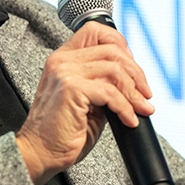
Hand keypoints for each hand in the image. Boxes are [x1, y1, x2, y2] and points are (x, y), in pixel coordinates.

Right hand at [17, 22, 153, 184]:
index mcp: (63, 58)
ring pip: (115, 69)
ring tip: (140, 109)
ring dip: (134, 92)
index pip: (96, 32)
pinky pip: (110, 92)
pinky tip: (128, 120)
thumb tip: (133, 82)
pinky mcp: (71, 88)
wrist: (40, 153)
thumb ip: (104, 84)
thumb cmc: (62, 133)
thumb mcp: (88, 101)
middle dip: (136, 73)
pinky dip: (125, 107)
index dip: (121, 46)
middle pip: (112, 49)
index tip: (134, 71)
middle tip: (145, 95)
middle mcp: (62, 60)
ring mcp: (65, 72)